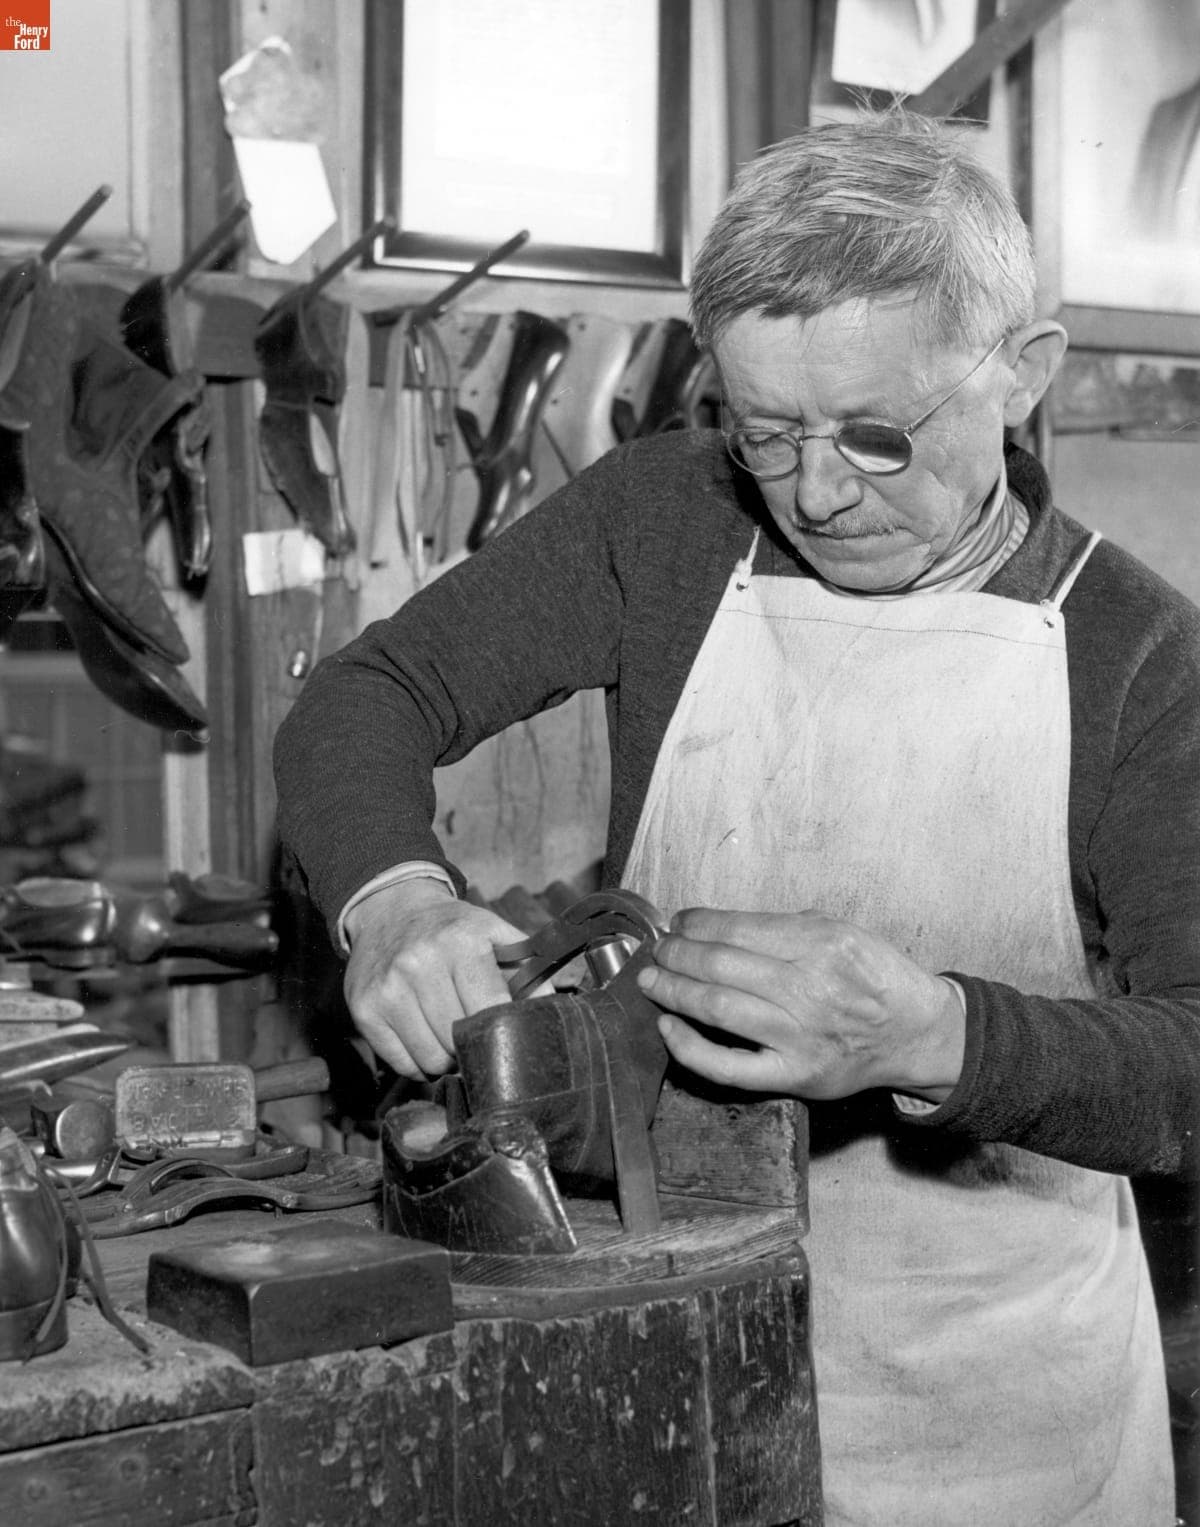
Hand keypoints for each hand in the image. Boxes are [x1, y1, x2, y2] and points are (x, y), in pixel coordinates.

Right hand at [342, 879, 527, 1077]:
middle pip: (459, 1041)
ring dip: (445, 1059)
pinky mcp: (363, 1009)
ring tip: (447, 1035)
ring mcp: (388, 988)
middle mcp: (420, 963)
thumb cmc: (449, 927)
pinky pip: (400, 1063)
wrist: (390, 908)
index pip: (489, 1011)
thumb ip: (528, 970)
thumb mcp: (493, 933)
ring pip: (431, 1060)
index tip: (503, 1036)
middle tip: (472, 1035)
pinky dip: (416, 1062)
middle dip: (472, 1046)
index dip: (500, 1032)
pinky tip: (422, 1038)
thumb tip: (551, 1011)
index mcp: (461, 943)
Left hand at [636, 907, 964, 1102]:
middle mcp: (808, 988)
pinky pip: (727, 1066)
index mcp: (821, 944)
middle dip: (677, 952)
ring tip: (651, 979)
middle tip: (659, 949)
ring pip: (716, 1008)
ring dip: (673, 990)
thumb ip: (785, 927)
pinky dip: (688, 1047)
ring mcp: (798, 1036)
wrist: (916, 1033)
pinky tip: (666, 1026)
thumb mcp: (843, 930)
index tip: (679, 922)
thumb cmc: (875, 977)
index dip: (697, 923)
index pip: (738, 929)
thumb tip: (718, 926)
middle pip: (720, 965)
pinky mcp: (793, 1075)